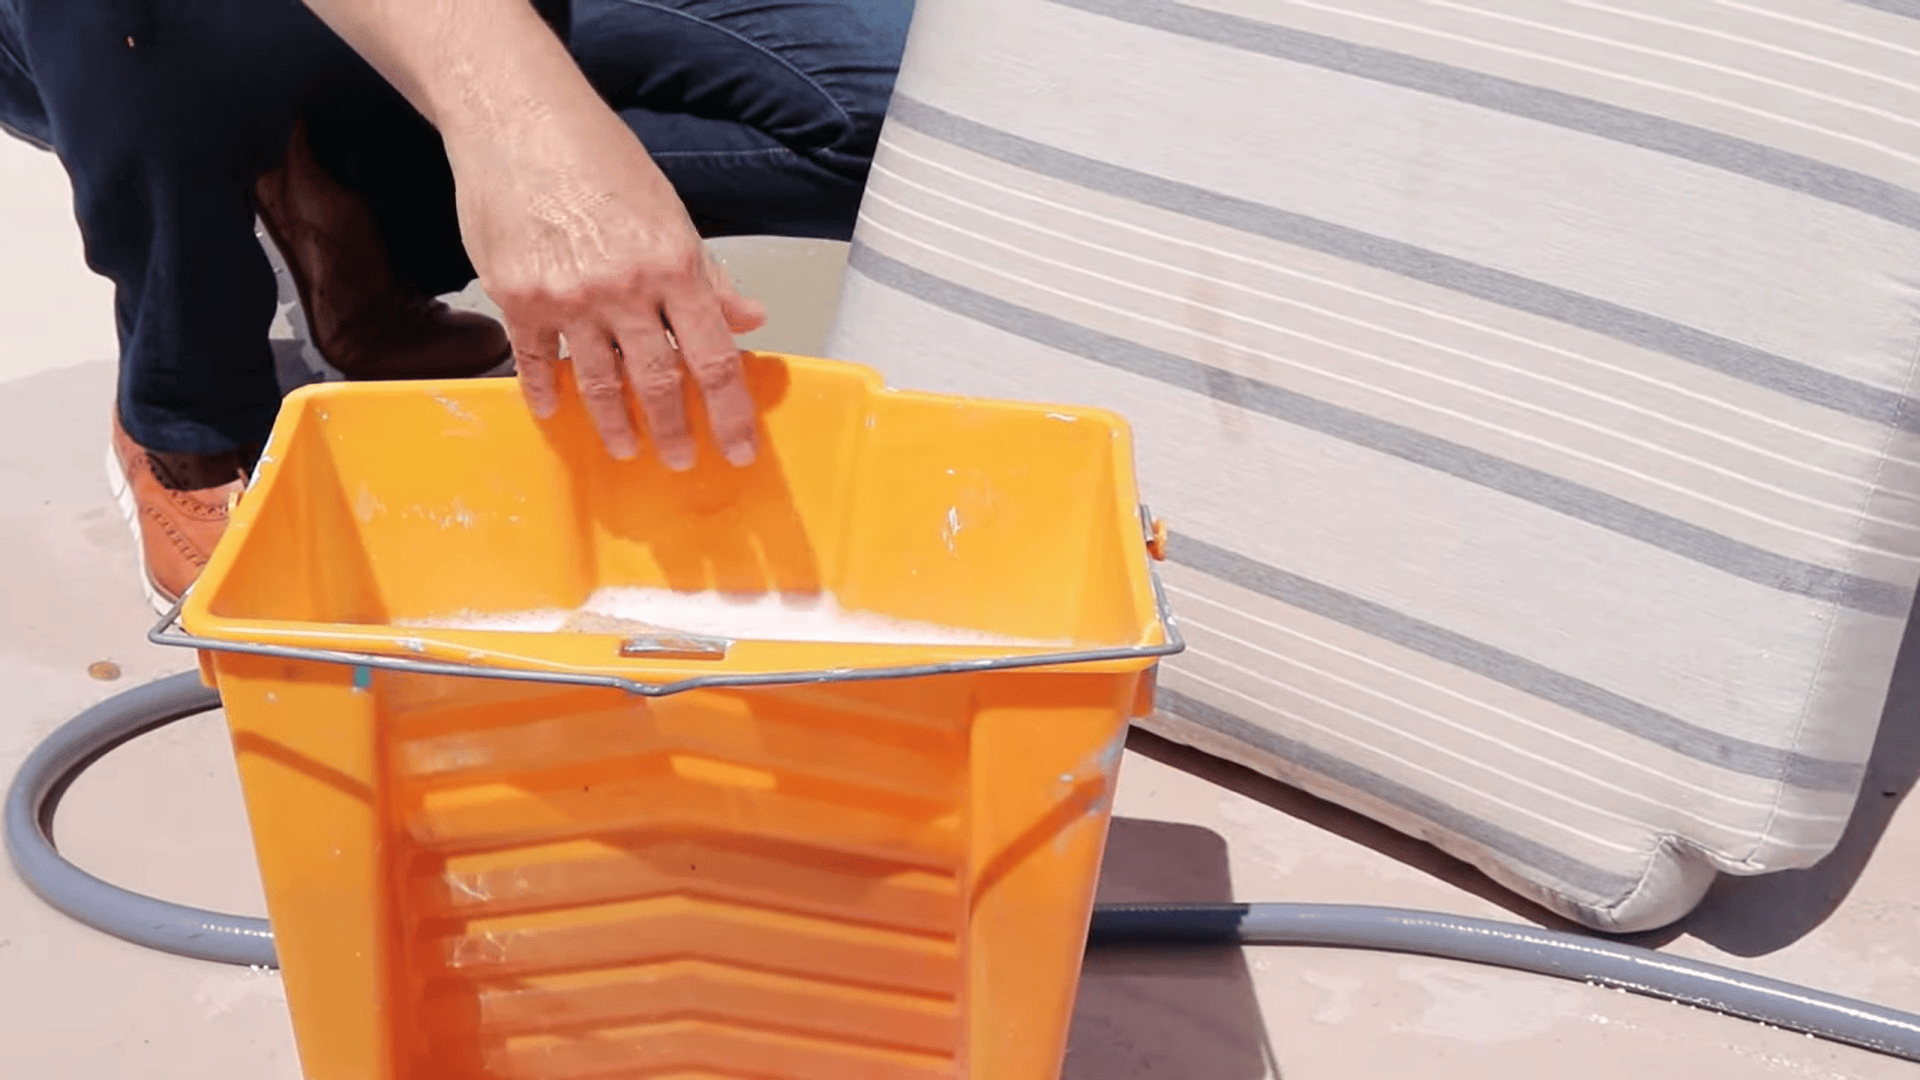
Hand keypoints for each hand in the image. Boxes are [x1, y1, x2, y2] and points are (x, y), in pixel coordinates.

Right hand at [446, 99, 765, 466]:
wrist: (518, 118)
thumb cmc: (597, 156)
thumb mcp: (669, 210)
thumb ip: (707, 275)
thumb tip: (747, 319)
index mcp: (674, 264)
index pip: (714, 358)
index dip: (730, 412)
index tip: (739, 448)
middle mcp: (625, 288)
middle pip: (658, 382)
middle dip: (675, 431)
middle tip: (681, 459)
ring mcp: (568, 297)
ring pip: (599, 382)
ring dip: (615, 424)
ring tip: (625, 447)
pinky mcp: (519, 297)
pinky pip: (536, 362)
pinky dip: (546, 391)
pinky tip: (556, 411)